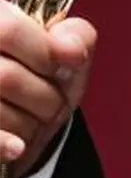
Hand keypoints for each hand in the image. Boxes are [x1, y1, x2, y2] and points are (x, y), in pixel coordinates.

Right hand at [0, 0, 95, 177]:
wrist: (22, 125)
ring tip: (33, 118)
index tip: (71, 62)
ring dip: (31, 122)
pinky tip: (17, 147)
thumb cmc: (43, 81)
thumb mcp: (69, 53)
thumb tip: (72, 50)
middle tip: (52, 102)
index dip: (46, 52)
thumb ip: (76, 36)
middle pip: (6, 77)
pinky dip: (7, 145)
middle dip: (45, 97)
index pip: (8, 30)